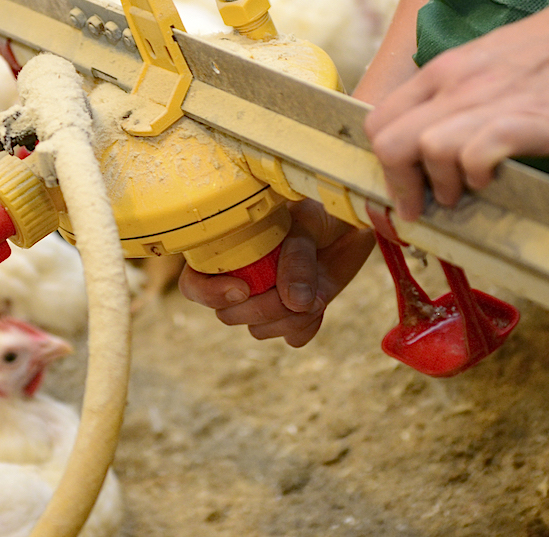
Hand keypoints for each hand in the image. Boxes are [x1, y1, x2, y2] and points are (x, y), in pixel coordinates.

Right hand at [179, 198, 375, 346]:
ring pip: (259, 330)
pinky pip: (292, 337)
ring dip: (289, 318)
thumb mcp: (307, 223)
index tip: (243, 288)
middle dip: (262, 309)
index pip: (194, 283)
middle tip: (295, 294)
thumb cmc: (323, 212)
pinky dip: (308, 325)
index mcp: (230, 249)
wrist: (354, 225)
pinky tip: (321, 300)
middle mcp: (243, 277)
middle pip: (227, 314)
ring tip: (316, 294)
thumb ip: (296, 258)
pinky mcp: (295, 315)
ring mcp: (268, 299)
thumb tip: (294, 302)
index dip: (208, 293)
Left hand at [364, 0, 548, 220]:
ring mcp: (487, 102)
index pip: (378, 120)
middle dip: (398, 186)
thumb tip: (436, 144)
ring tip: (464, 195)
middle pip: (388, 142)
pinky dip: (477, 177)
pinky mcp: (523, 121)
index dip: (382, 164)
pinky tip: (495, 179)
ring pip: (425, 150)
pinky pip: (474, 155)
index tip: (402, 190)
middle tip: (422, 208)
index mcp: (442, 72)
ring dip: (439, 186)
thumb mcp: (487, 64)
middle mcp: (454, 85)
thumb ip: (457, 98)